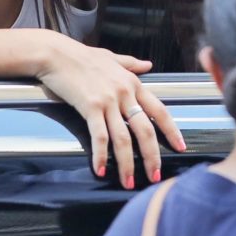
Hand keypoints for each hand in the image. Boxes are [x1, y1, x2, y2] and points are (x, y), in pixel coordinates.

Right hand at [36, 32, 185, 188]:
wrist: (56, 53)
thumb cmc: (81, 55)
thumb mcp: (111, 57)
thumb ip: (131, 64)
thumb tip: (148, 65)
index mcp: (133, 83)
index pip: (160, 110)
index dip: (172, 130)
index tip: (180, 147)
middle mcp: (124, 93)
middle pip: (145, 130)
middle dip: (152, 157)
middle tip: (155, 176)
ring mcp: (108, 101)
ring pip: (123, 139)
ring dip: (127, 164)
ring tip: (129, 182)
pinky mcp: (90, 107)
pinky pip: (99, 137)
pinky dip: (100, 155)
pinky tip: (100, 170)